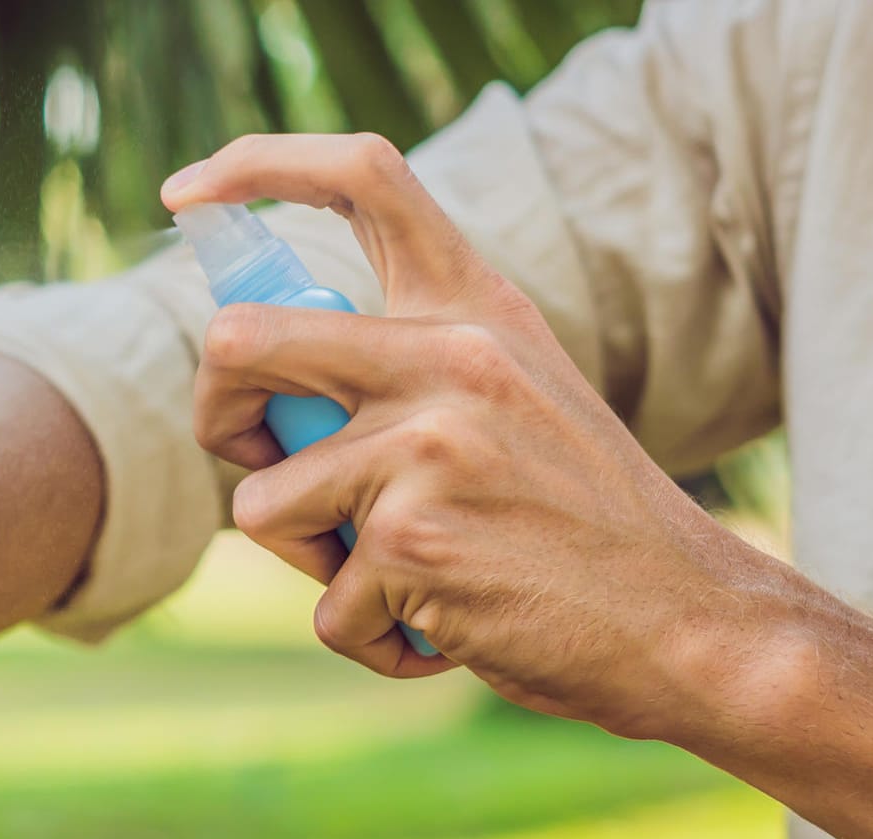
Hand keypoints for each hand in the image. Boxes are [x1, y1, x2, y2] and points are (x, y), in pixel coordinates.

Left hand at [162, 134, 772, 734]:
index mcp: (475, 308)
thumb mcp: (513, 396)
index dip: (254, 166)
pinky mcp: (411, 542)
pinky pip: (325, 607)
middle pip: (239, 343)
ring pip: (261, 505)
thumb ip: (408, 366)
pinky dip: (372, 637)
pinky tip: (446, 629)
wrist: (687, 621)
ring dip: (310, 562)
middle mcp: (449, 357)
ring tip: (400, 576)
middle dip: (214, 418)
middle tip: (259, 461)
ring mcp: (426, 447)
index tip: (185, 195)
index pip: (361, 176)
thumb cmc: (580, 521)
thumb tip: (254, 372)